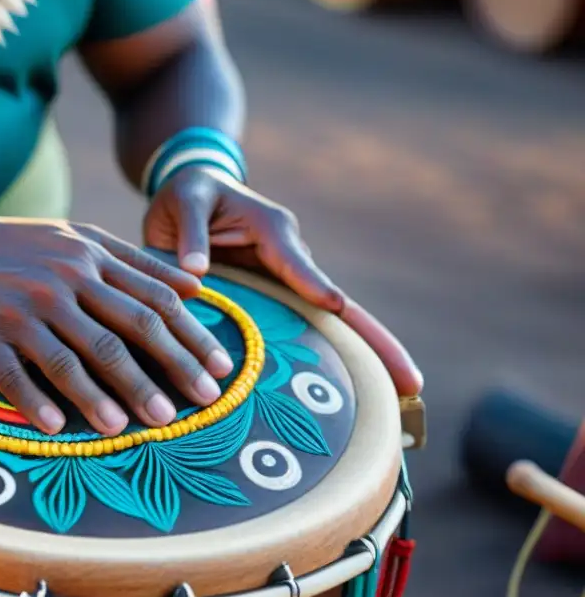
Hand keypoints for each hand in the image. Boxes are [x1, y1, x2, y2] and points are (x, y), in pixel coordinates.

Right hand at [0, 213, 235, 436]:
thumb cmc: (13, 249)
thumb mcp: (75, 238)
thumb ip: (135, 262)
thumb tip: (196, 284)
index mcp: (88, 258)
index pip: (154, 300)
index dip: (192, 338)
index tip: (220, 369)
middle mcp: (60, 283)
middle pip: (126, 332)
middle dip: (169, 370)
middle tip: (200, 404)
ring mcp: (21, 311)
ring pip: (75, 359)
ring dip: (109, 397)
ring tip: (137, 427)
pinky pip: (16, 377)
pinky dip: (36, 404)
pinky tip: (56, 429)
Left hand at [144, 168, 422, 396]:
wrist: (194, 198)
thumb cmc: (190, 195)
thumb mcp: (186, 200)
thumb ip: (191, 233)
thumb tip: (197, 273)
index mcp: (273, 229)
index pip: (296, 262)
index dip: (313, 285)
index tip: (333, 307)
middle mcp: (293, 259)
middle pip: (339, 305)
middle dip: (375, 341)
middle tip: (411, 380)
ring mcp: (290, 284)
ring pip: (333, 326)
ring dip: (366, 359)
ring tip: (403, 396)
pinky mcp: (278, 301)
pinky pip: (307, 334)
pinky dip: (331, 363)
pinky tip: (353, 400)